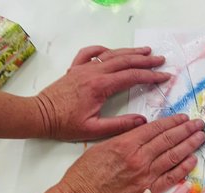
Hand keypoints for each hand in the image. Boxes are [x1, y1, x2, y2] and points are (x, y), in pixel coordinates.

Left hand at [34, 46, 170, 140]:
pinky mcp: (75, 69)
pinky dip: (103, 49)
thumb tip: (142, 122)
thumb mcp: (94, 130)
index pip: (131, 76)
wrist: (40, 116)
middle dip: (145, 60)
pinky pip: (90, 53)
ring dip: (130, 52)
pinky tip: (111, 51)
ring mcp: (83, 68)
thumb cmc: (65, 124)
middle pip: (125, 61)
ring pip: (111, 55)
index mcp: (100, 86)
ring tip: (146, 51)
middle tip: (161, 60)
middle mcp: (93, 72)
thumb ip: (120, 126)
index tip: (164, 77)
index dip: (151, 76)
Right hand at [55, 113, 204, 192]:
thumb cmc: (84, 175)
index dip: (173, 122)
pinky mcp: (147, 191)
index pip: (156, 129)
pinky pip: (170, 177)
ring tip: (201, 137)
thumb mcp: (101, 147)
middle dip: (186, 130)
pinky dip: (183, 168)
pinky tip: (193, 159)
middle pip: (168, 140)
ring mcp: (145, 175)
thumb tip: (142, 131)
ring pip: (173, 156)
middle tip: (199, 124)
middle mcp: (138, 157)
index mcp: (126, 143)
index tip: (184, 118)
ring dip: (189, 145)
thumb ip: (123, 138)